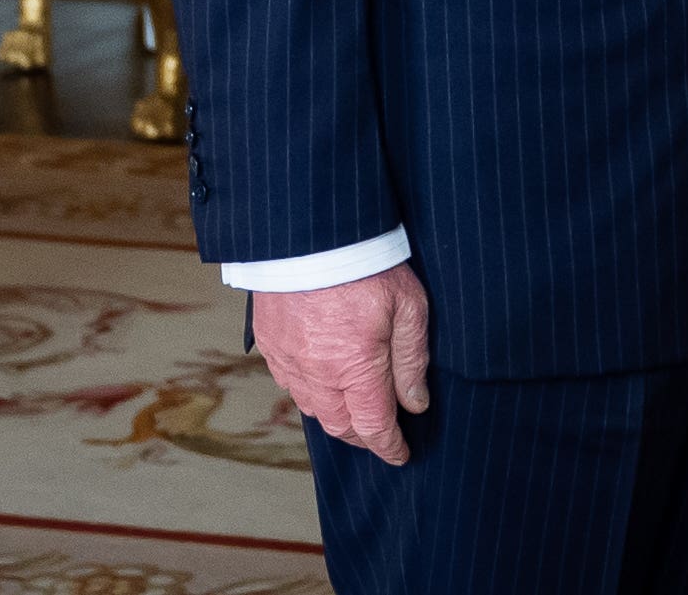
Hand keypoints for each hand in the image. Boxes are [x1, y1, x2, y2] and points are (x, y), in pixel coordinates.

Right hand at [252, 263, 430, 464]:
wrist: (311, 233)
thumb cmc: (366, 265)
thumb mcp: (408, 307)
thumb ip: (412, 360)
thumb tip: (415, 404)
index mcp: (355, 369)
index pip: (373, 426)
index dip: (389, 446)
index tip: (401, 454)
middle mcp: (318, 375)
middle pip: (341, 426)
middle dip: (363, 437)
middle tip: (381, 435)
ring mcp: (289, 361)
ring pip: (314, 410)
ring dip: (337, 418)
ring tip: (356, 413)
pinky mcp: (272, 345)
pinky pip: (291, 385)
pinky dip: (311, 395)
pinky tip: (324, 385)